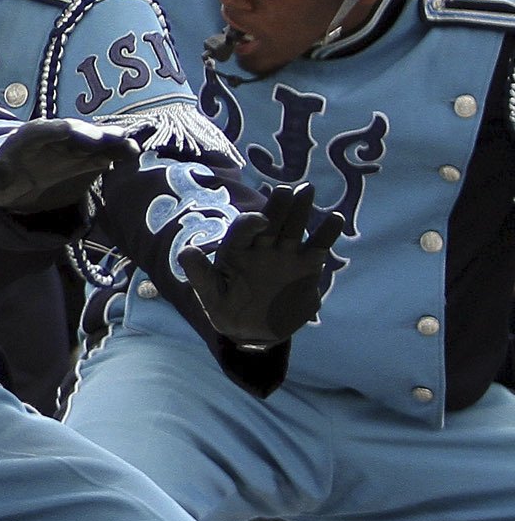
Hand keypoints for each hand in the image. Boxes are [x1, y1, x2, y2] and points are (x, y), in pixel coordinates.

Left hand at [0, 116, 140, 213]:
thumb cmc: (0, 177)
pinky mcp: (89, 160)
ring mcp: (73, 148)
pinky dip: (119, 153)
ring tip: (132, 148)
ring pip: (95, 141)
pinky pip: (106, 154)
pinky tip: (135, 155)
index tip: (76, 132)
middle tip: (113, 141)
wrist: (16, 181)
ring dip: (112, 142)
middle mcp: (53, 138)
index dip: (59, 130)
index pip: (42, 130)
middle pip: (74, 132)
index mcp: (27, 138)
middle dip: (93, 135)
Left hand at [176, 181, 343, 347]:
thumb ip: (199, 274)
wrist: (254, 331)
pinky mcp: (306, 268)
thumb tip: (187, 250)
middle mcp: (261, 247)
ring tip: (307, 189)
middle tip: (287, 188)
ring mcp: (285, 255)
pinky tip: (335, 218)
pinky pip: (317, 247)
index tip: (261, 221)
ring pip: (294, 228)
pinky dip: (326, 234)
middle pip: (271, 221)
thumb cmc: (226, 310)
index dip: (250, 222)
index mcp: (236, 250)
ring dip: (300, 210)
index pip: (243, 230)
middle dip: (278, 205)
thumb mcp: (210, 295)